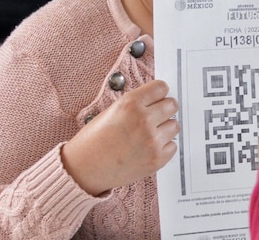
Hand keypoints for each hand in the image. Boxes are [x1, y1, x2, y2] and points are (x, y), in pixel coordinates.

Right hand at [61, 80, 178, 195]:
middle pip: (172, 105)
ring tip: (147, 135)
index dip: (158, 93)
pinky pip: (173, 145)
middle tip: (154, 117)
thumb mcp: (111, 111)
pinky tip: (147, 148)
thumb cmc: (93, 141)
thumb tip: (157, 100)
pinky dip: (163, 147)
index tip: (157, 98)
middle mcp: (144, 120)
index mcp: (131, 104)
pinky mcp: (157, 159)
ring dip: (164, 128)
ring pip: (175, 125)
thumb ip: (136, 104)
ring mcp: (152, 140)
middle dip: (164, 109)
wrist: (84, 170)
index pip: (161, 87)